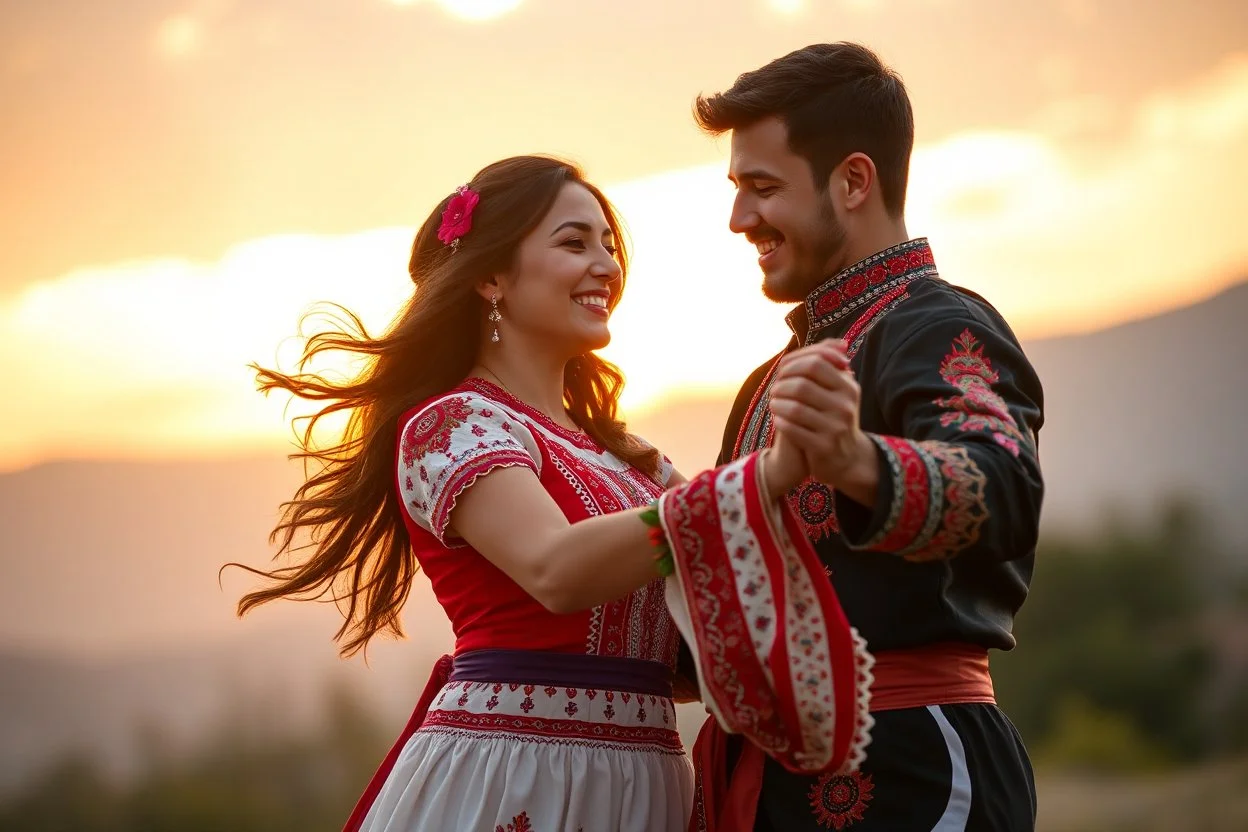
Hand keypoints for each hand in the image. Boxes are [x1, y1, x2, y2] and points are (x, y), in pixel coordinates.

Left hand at [768, 341, 877, 500]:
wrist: (848, 458)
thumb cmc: (836, 417)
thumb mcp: (841, 391)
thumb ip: (834, 366)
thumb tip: (838, 342)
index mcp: (849, 387)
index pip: (816, 362)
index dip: (793, 364)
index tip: (782, 373)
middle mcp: (845, 406)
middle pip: (802, 385)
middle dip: (782, 385)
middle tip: (774, 390)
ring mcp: (835, 427)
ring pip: (795, 408)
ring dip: (777, 404)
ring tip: (774, 404)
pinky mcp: (824, 447)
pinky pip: (793, 429)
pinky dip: (781, 422)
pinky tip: (779, 420)